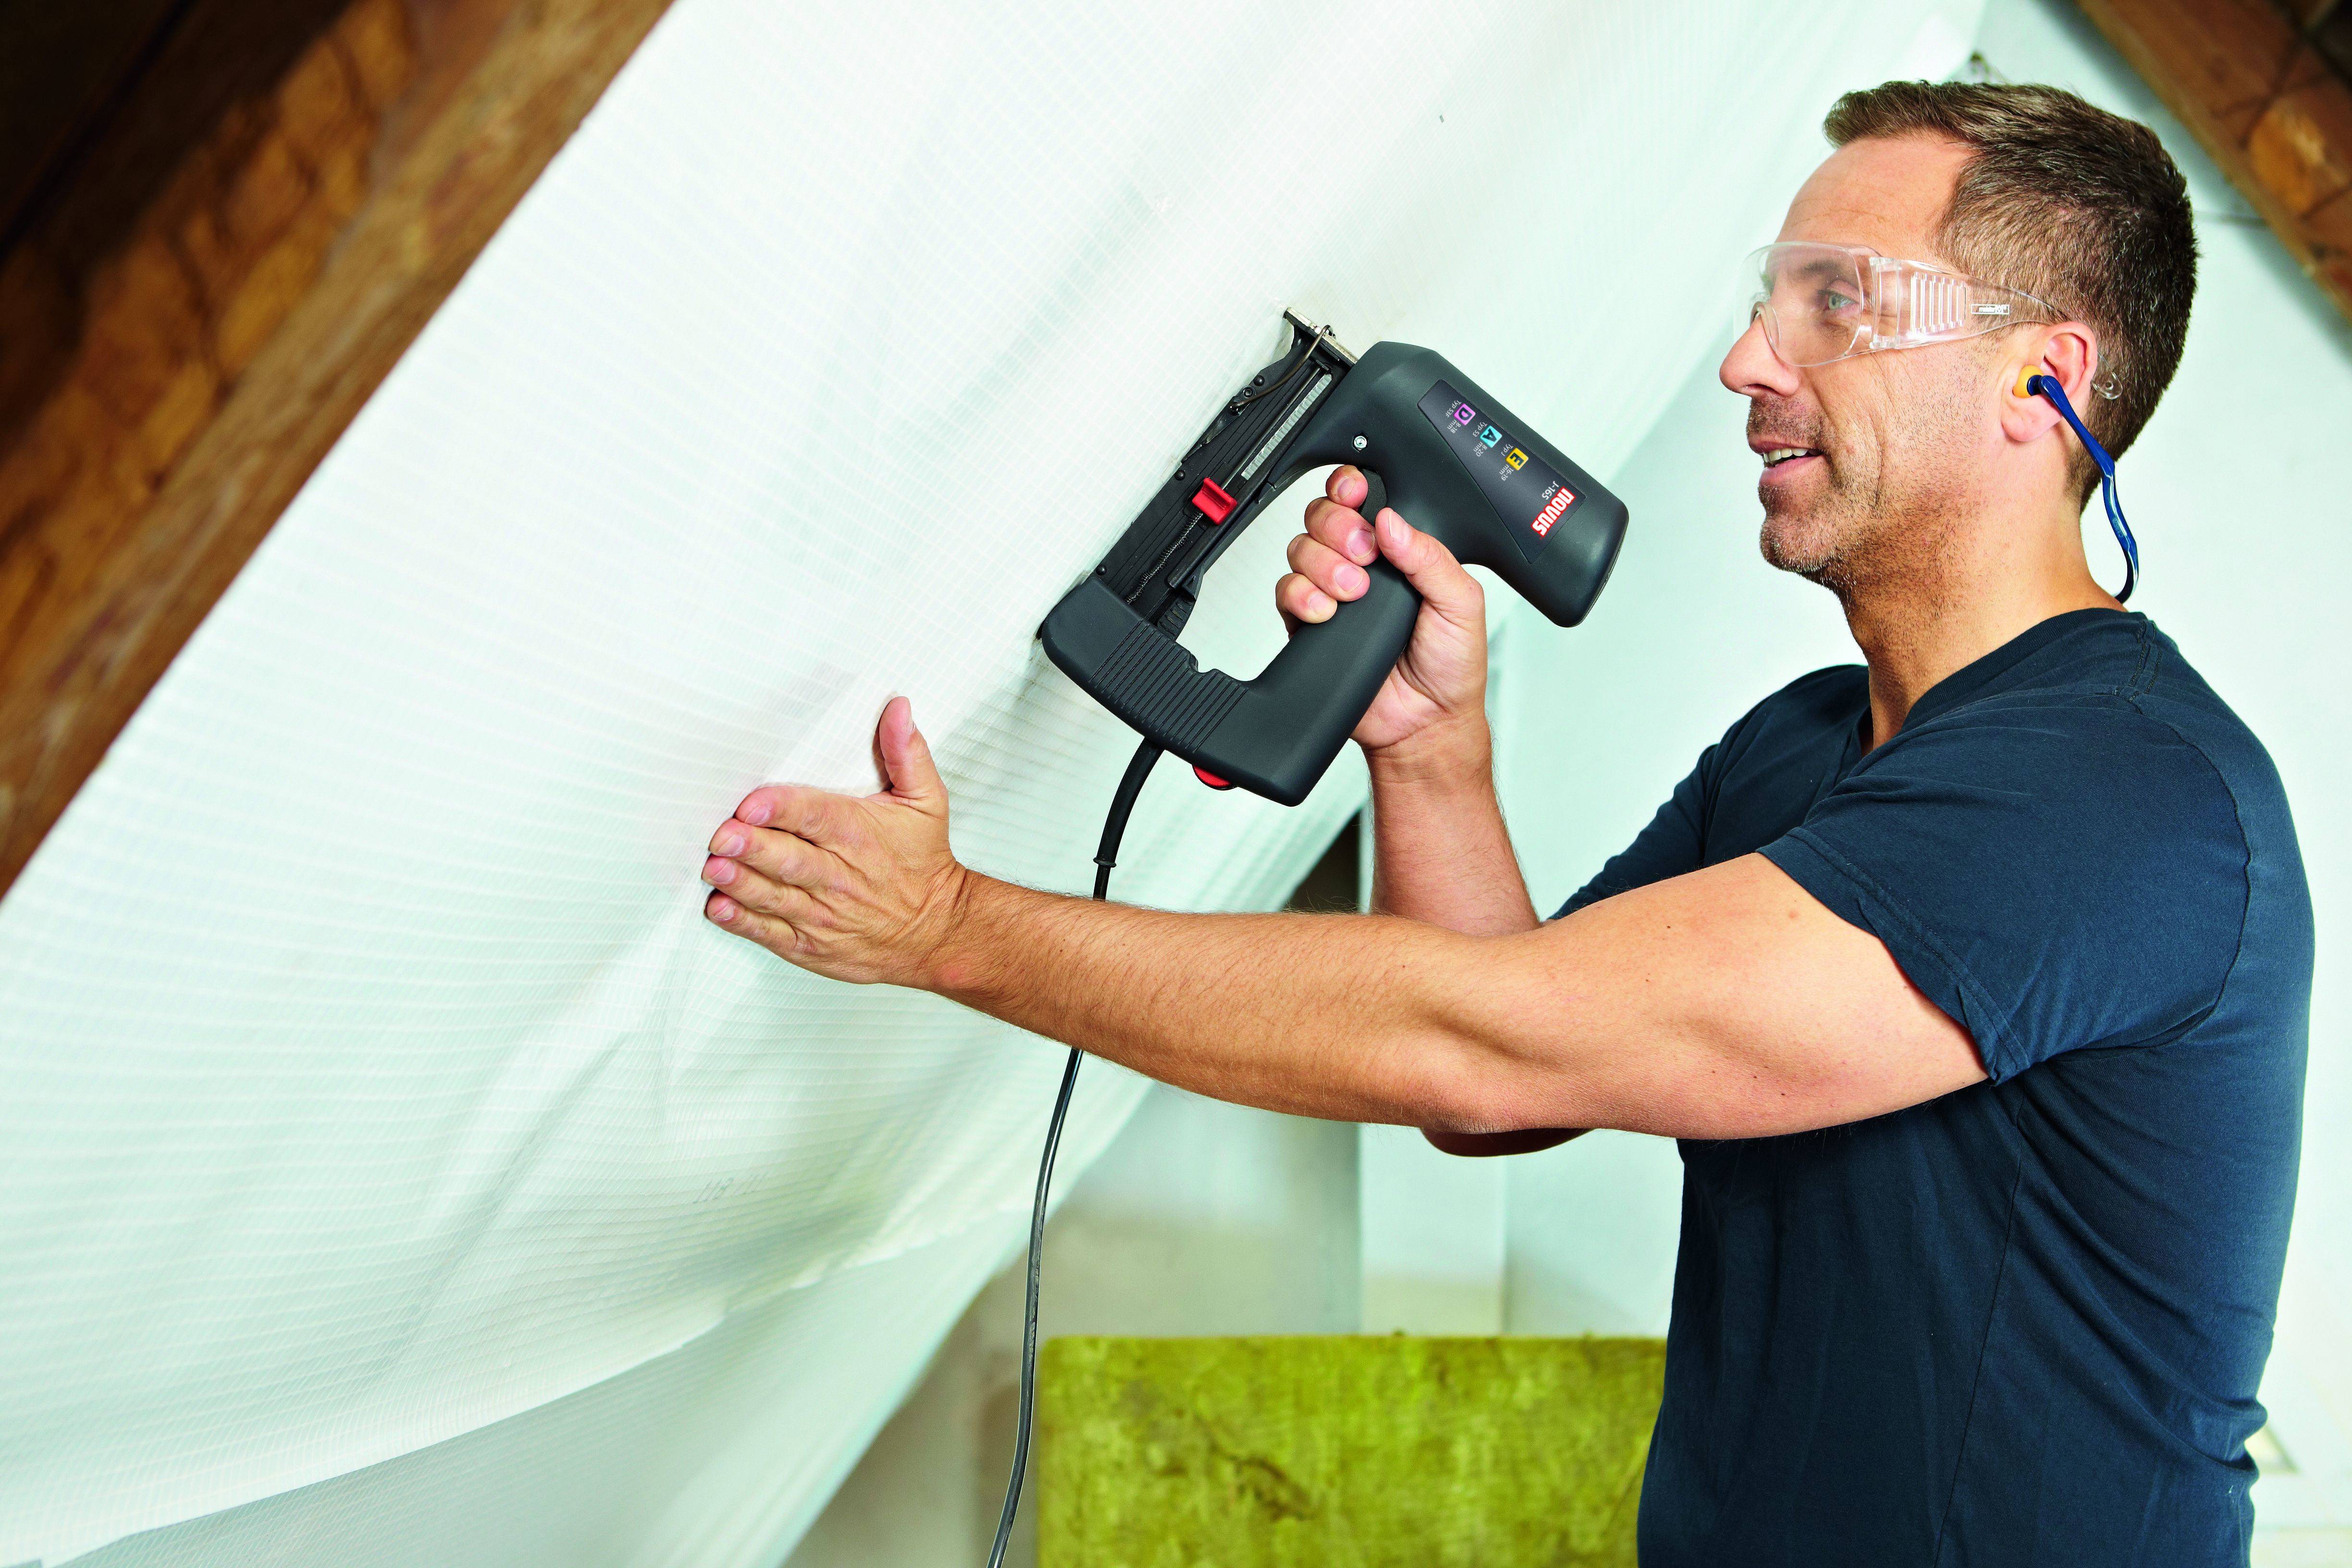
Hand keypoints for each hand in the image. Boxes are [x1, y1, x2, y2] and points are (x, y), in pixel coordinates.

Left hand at [700, 696, 967, 986]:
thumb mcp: (927, 802)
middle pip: (789, 859)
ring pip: (774, 896)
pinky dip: (745, 922)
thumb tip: (898, 708)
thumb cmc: (923, 862)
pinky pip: (772, 933)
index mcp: (858, 835)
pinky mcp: (810, 944)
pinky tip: (720, 909)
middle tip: (720, 836)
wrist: (936, 932)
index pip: (816, 816)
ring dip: (741, 883)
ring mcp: (822, 914)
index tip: (752, 804)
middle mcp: (838, 875)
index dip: (782, 809)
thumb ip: (906, 753)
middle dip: (752, 847)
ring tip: (714, 869)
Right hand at [1274, 466, 1488, 761]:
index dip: (1351, 487)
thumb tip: (1392, 520)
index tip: (1357, 493)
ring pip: (1301, 549)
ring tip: (1353, 593)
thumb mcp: (1461, 603)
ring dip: (1323, 563)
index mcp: (1400, 551)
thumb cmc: (1450, 666)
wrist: (1424, 723)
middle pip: (1324, 516)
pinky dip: (1301, 595)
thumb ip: (1431, 557)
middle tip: (1364, 557)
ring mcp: (1333, 593)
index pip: (1365, 501)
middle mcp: (1362, 566)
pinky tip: (1327, 611)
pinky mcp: (1309, 624)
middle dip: (1338, 527)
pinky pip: (1285, 592)